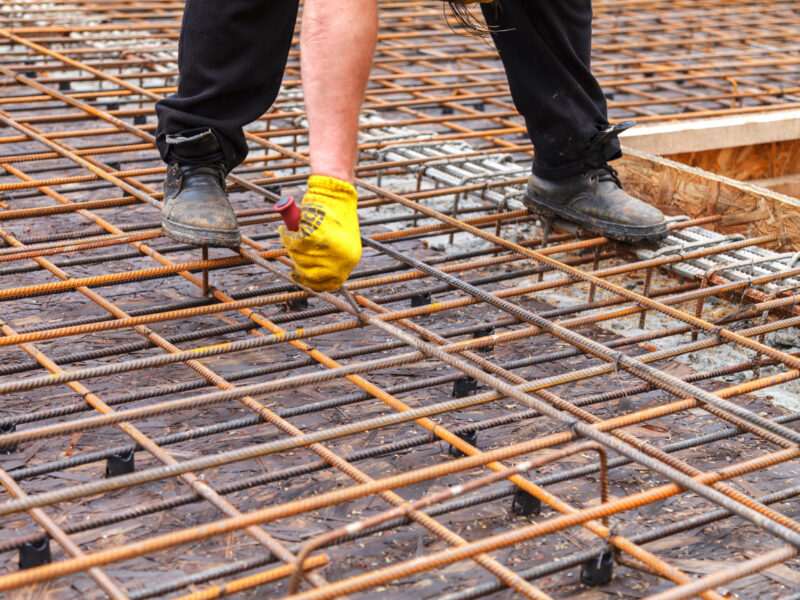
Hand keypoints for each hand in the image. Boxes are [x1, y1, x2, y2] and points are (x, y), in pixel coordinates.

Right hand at [279, 175, 360, 291]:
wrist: (335, 192)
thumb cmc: (335, 212)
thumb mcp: (339, 241)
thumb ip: (330, 257)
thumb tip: (310, 274)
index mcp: (351, 260)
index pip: (330, 283)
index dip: (312, 283)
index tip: (299, 276)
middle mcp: (342, 259)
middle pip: (311, 275)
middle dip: (298, 264)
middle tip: (293, 249)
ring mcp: (328, 250)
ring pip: (299, 258)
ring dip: (291, 246)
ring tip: (290, 234)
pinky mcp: (314, 238)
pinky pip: (293, 244)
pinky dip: (287, 236)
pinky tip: (287, 229)